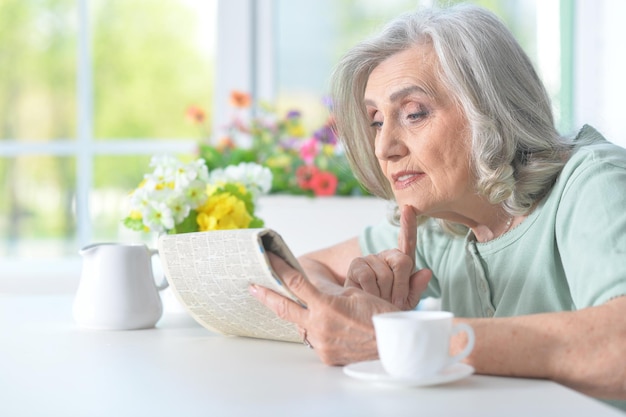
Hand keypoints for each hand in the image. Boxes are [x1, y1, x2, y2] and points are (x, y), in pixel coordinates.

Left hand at [249, 252, 399, 364]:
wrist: (396, 346)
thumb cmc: (381, 317)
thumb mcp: (357, 295)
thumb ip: (331, 296)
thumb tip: (317, 296)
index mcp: (326, 305)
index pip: (296, 283)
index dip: (280, 269)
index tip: (269, 259)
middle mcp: (318, 325)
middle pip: (284, 307)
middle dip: (266, 296)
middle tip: (253, 287)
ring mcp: (320, 343)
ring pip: (300, 326)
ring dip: (298, 316)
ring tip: (295, 308)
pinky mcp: (326, 356)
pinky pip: (314, 341)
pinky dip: (316, 331)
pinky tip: (324, 327)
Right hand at [344, 205, 430, 308]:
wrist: (366, 319)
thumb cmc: (387, 310)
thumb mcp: (407, 302)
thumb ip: (417, 288)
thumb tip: (426, 271)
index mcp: (401, 262)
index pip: (407, 241)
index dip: (409, 225)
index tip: (409, 209)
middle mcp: (385, 256)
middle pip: (402, 261)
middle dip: (401, 286)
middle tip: (394, 301)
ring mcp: (370, 258)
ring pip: (386, 274)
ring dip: (384, 294)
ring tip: (378, 300)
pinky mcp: (356, 265)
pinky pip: (369, 277)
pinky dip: (372, 292)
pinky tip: (367, 296)